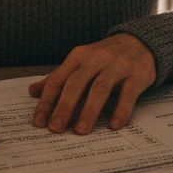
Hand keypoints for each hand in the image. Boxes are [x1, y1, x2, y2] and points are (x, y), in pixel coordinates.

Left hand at [27, 33, 156, 133]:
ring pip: (100, 88)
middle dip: (64, 107)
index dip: (46, 102)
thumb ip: (59, 78)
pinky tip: (113, 125)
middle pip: (76, 83)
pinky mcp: (136, 74)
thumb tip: (32, 91)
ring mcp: (117, 66)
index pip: (58, 80)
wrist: (139, 42)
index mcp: (78, 57)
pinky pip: (128, 94)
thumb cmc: (104, 58)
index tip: (39, 122)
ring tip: (80, 130)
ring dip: (89, 111)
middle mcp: (96, 59)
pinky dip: (120, 110)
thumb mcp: (80, 63)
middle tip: (55, 128)